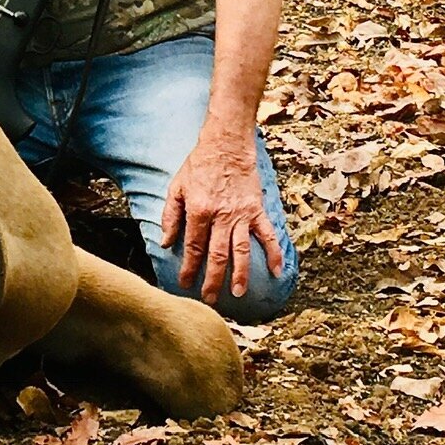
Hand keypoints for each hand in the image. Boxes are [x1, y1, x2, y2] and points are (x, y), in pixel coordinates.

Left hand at [162, 127, 283, 306]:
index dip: (189, 268)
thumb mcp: (176, 188)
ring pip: (241, 250)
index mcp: (199, 211)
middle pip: (217, 255)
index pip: (194, 247)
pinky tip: (277, 271)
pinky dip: (274, 253)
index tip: (184, 283)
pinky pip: (267, 235)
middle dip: (213, 280)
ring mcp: (242, 214)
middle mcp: (221, 216)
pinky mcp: (257, 210)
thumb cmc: (198, 166)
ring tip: (239, 294)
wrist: (226, 145)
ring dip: (241, 274)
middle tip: (210, 299)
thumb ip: (170, 216)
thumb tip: (166, 243)